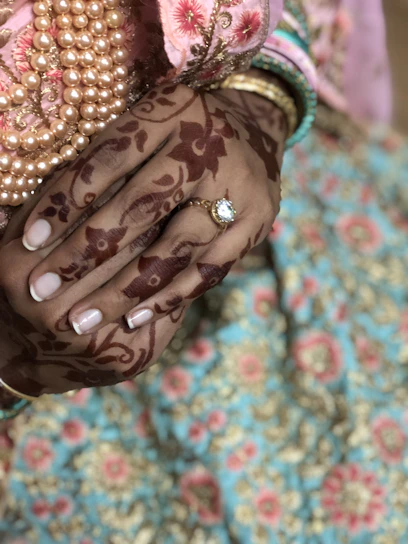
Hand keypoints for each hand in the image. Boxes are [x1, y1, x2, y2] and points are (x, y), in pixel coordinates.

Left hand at [0, 81, 284, 395]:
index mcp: (170, 114)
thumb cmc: (184, 130)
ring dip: (123, 288)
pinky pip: (208, 270)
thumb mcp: (148, 121)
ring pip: (172, 249)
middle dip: (84, 254)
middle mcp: (205, 150)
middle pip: (138, 208)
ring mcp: (235, 191)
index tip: (30, 241)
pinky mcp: (254, 225)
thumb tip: (47, 210)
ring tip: (81, 320)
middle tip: (41, 291)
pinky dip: (170, 296)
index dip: (66, 201)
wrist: (257, 127)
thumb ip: (108, 156)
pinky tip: (134, 317)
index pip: (108, 160)